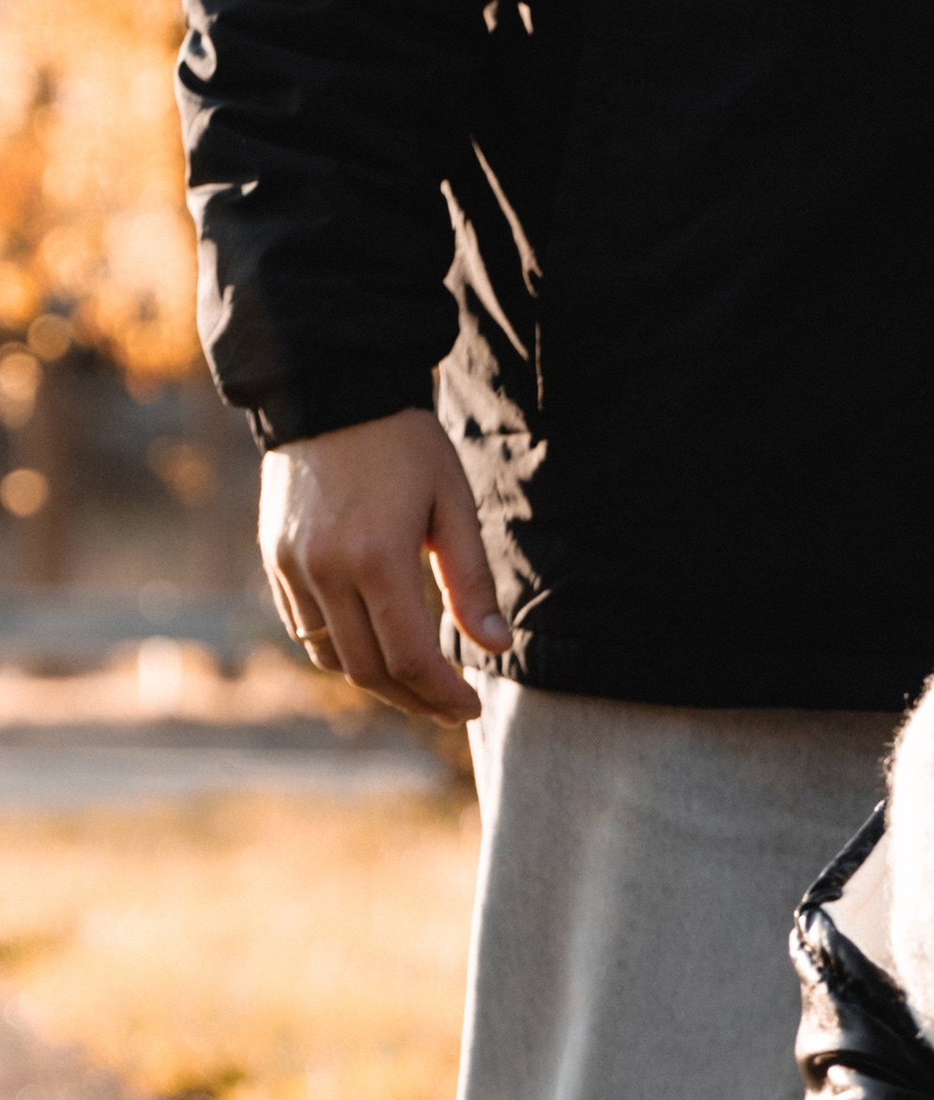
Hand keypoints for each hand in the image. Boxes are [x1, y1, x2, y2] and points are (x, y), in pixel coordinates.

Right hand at [259, 408, 510, 724]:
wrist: (331, 391)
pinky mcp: (275, 560)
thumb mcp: (452, 505)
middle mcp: (326, 571)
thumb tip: (494, 647)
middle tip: (450, 708)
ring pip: (334, 658)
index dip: (442, 695)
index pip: (409, 659)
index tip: (470, 708)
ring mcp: (293, 568)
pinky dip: (341, 651)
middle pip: (370, 671)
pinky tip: (375, 647)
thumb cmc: (404, 444)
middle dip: (415, 699)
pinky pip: (306, 630)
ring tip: (417, 683)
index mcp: (377, 559)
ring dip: (377, 681)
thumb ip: (471, 581)